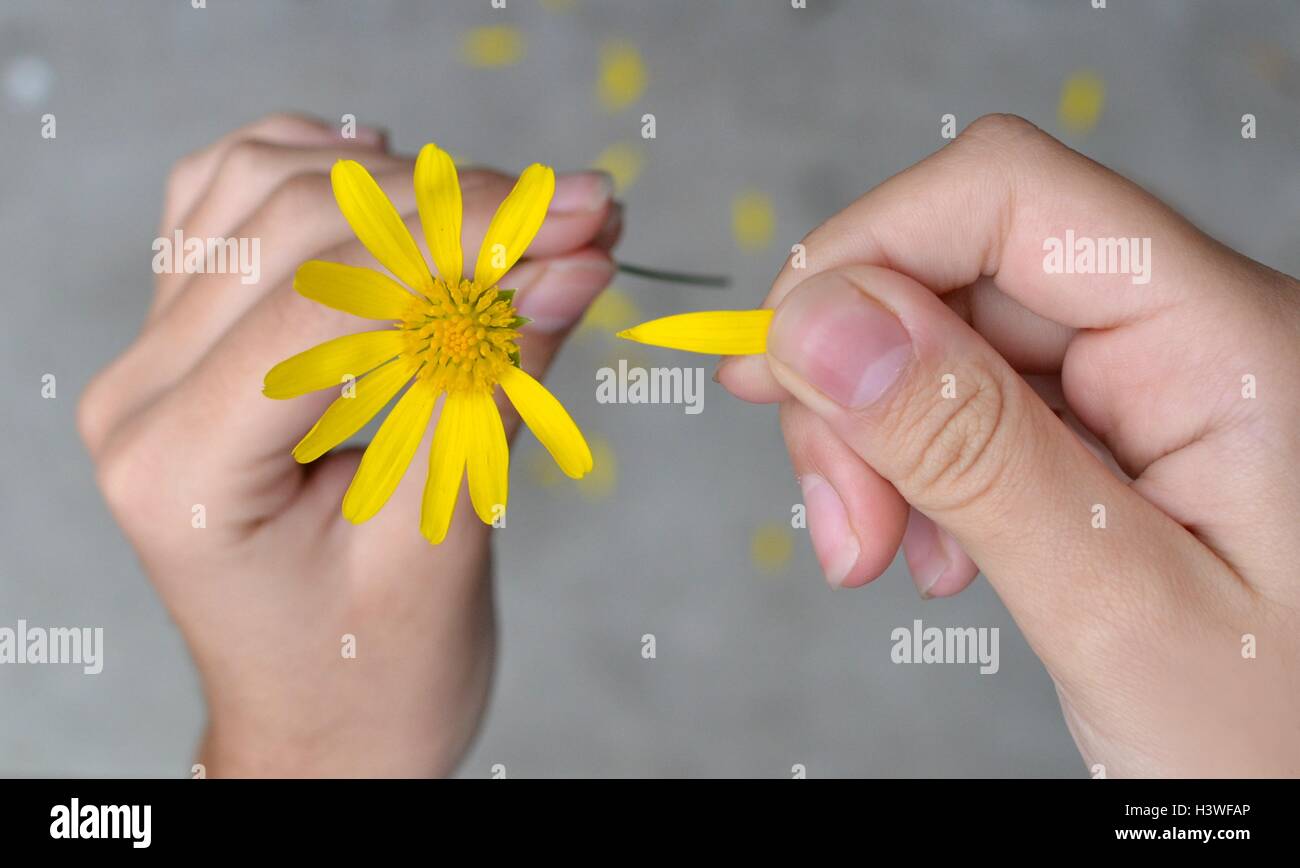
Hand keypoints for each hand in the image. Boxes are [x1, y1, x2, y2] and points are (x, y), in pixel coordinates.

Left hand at [78, 114, 618, 776]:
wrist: (320, 724)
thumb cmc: (371, 675)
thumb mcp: (441, 547)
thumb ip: (494, 388)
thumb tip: (573, 258)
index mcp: (183, 470)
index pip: (327, 299)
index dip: (467, 241)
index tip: (583, 218)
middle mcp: (142, 395)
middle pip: (293, 221)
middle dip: (453, 203)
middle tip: (582, 212)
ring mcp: (154, 358)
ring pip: (258, 182)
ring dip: (399, 180)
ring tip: (516, 218)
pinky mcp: (189, 339)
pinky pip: (234, 201)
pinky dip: (326, 176)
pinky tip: (405, 202)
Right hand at [718, 114, 1299, 776]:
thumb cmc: (1286, 742)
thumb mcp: (1113, 605)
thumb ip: (969, 450)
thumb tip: (820, 322)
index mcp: (1229, 342)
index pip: (1008, 195)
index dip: (867, 254)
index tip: (782, 371)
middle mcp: (1194, 332)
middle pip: (961, 272)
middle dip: (862, 389)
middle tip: (839, 523)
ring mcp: (1158, 381)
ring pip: (952, 342)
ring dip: (881, 440)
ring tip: (876, 552)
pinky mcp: (1123, 429)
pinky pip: (981, 406)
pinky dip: (923, 470)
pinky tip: (932, 548)